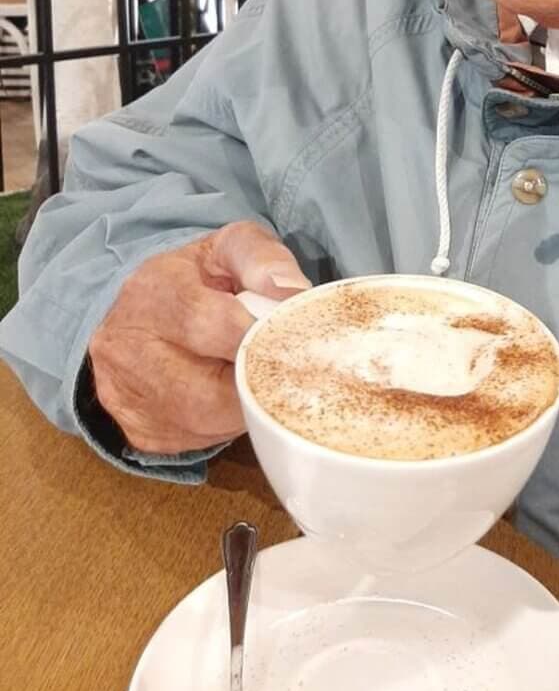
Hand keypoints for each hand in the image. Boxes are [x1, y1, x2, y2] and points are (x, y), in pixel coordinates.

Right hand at [88, 221, 310, 455]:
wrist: (137, 314)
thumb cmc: (195, 279)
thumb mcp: (227, 249)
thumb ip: (262, 259)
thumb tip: (293, 292)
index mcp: (153, 293)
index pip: (217, 325)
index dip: (265, 336)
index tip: (298, 337)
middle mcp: (128, 348)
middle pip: (212, 388)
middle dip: (259, 377)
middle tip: (291, 365)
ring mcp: (128, 398)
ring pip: (210, 422)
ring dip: (248, 405)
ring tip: (260, 375)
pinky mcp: (141, 432)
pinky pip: (201, 441)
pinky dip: (228, 423)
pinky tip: (233, 395)